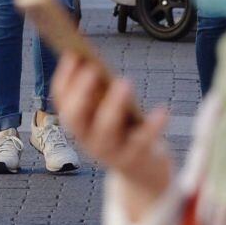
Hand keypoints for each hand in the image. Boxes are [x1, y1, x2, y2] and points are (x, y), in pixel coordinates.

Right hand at [53, 52, 171, 220]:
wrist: (142, 171)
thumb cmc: (125, 129)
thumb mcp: (109, 111)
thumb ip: (102, 91)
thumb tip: (97, 60)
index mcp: (78, 124)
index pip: (62, 101)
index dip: (65, 77)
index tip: (73, 53)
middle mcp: (87, 139)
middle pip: (75, 118)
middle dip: (81, 92)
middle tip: (93, 69)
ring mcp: (109, 152)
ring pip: (105, 130)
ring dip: (113, 105)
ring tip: (125, 81)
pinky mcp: (134, 159)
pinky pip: (142, 141)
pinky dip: (153, 125)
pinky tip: (163, 109)